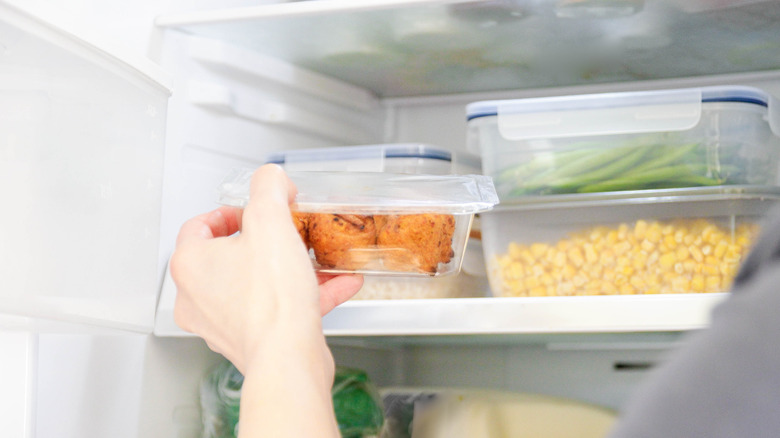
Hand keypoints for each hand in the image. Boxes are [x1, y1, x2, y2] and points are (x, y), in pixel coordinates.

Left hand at [170, 164, 362, 373]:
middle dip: (264, 241)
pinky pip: (274, 309)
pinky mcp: (247, 341)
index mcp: (190, 264)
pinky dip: (301, 295)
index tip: (255, 210)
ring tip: (316, 259)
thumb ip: (269, 188)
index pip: (200, 225)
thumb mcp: (272, 222)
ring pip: (254, 284)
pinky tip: (336, 285)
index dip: (231, 212)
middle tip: (285, 233)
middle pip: (228, 255)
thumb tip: (270, 177)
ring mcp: (220, 323)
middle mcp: (196, 296)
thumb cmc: (271, 301)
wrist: (288, 359)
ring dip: (288, 268)